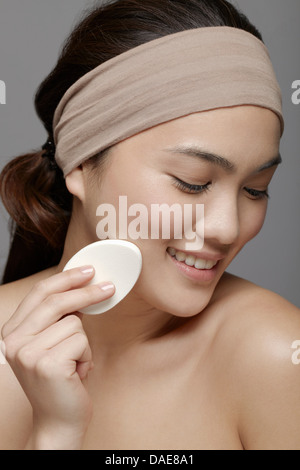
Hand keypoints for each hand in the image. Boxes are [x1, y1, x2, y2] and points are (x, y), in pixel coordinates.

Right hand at [1, 266, 114, 448]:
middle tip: (108, 288)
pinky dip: (86, 355)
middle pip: (56, 301)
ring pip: (74, 323)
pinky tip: (77, 372)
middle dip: (86, 292)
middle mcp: (14, 342)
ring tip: (74, 363)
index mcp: (12, 332)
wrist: (58, 420)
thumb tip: (81, 287)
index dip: (65, 278)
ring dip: (83, 342)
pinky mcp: (48, 365)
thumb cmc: (59, 380)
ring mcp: (28, 354)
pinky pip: (81, 341)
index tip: (87, 270)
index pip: (39, 293)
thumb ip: (55, 318)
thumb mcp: (50, 343)